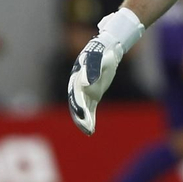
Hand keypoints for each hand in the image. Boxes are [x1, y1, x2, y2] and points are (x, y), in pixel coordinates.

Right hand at [67, 8, 143, 135]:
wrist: (107, 49)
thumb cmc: (102, 53)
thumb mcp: (100, 59)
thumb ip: (92, 70)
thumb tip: (85, 84)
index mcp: (77, 77)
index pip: (76, 94)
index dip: (78, 105)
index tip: (83, 114)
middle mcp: (78, 85)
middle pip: (76, 104)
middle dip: (80, 117)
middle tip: (87, 128)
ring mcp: (85, 91)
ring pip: (82, 109)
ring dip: (84, 121)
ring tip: (89, 131)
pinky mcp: (92, 95)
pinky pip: (89, 109)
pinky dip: (90, 118)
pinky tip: (92, 129)